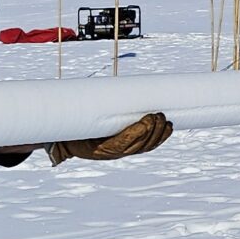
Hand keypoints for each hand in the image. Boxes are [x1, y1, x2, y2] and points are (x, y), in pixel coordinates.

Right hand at [47, 112, 173, 165]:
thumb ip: (88, 109)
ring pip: (146, 146)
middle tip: (159, 115)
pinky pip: (147, 146)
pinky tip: (168, 129)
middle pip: (139, 145)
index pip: (124, 143)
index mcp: (100, 148)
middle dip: (153, 130)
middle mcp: (114, 153)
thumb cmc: (75, 128)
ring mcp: (122, 151)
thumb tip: (89, 85)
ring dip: (159, 134)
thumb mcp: (79, 120)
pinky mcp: (129, 148)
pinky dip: (159, 139)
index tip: (148, 118)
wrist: (72, 142)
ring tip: (166, 120)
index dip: (139, 132)